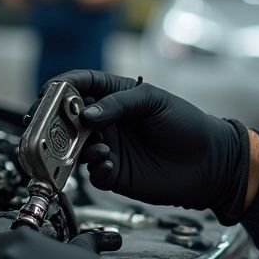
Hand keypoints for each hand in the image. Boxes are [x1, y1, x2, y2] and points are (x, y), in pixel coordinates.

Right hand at [49, 70, 250, 222]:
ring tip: (96, 149)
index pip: (81, 85)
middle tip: (49, 126)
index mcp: (117, 96)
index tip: (49, 92)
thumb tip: (85, 113)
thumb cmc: (187, 124)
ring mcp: (109, 147)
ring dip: (77, 148)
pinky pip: (92, 173)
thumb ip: (119, 103)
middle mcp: (108, 122)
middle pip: (70, 118)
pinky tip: (109, 164)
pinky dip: (95, 169)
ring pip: (76, 147)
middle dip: (56, 121)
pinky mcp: (114, 173)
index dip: (62, 87)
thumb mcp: (155, 101)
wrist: (209, 162)